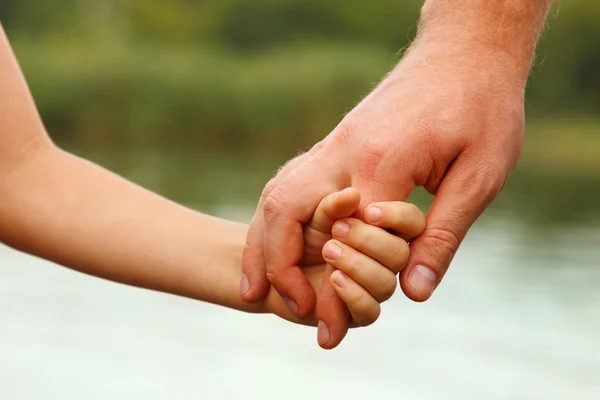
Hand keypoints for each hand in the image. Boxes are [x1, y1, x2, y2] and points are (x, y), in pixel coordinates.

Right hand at [242, 36, 525, 334]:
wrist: (464, 50)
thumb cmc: (482, 108)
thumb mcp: (479, 174)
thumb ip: (442, 235)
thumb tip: (415, 292)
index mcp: (382, 162)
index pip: (344, 240)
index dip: (334, 289)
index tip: (331, 329)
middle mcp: (344, 151)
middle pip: (286, 210)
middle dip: (275, 265)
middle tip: (286, 308)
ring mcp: (336, 142)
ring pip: (277, 193)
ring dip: (262, 242)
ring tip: (258, 286)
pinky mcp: (338, 140)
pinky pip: (291, 181)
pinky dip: (275, 218)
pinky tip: (275, 240)